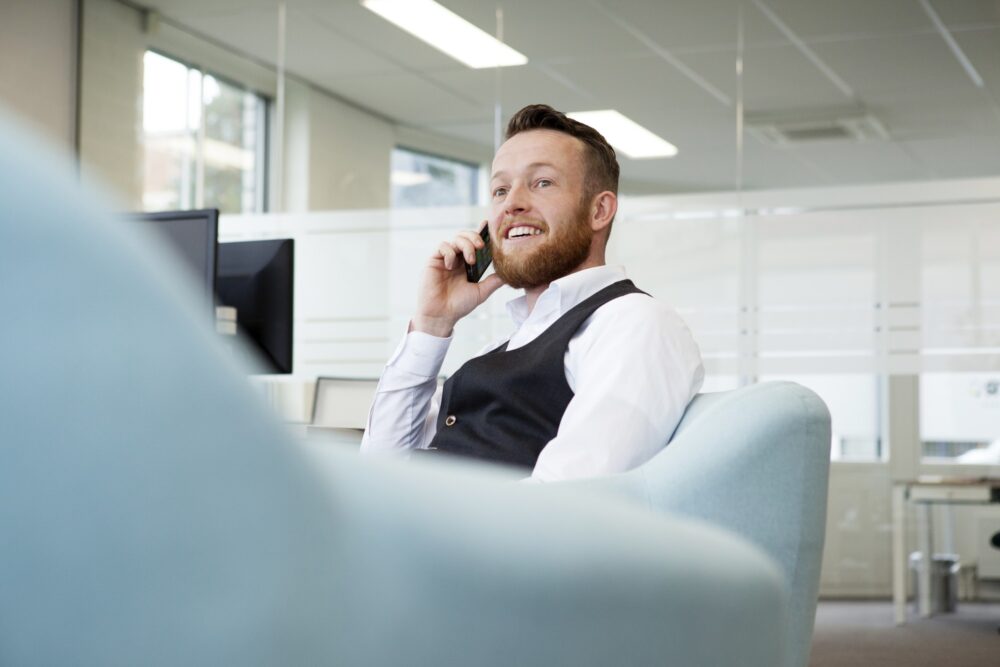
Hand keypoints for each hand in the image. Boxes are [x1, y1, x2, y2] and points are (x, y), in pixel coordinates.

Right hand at [412, 222, 503, 336]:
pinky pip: (443, 246)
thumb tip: (509, 273)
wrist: (441, 315)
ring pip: (456, 238)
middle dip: (475, 236)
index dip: (481, 232)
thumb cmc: (459, 305)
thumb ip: (493, 281)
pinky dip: (449, 252)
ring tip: (471, 260)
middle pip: (466, 236)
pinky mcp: (434, 260)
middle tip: (481, 246)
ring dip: (466, 245)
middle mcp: (457, 258)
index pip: (475, 243)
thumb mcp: (481, 292)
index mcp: (468, 263)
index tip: (489, 225)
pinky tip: (451, 266)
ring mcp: (445, 258)